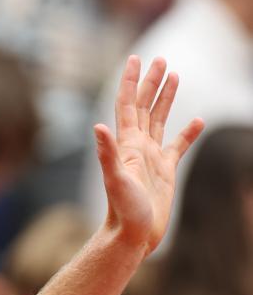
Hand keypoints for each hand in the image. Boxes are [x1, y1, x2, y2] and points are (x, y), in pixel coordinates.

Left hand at [96, 56, 203, 255]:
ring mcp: (151, 158)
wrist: (132, 235)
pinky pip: (178, 146)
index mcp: (126, 144)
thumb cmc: (122, 211)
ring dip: (165, 98)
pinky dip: (188, 133)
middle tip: (161, 59)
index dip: (130, 81)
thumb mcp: (115, 180)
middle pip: (143, 106)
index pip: (126, 105)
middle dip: (151, 82)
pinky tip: (197, 121)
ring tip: (175, 76)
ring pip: (159, 120)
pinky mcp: (165, 171)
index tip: (136, 58)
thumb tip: (98, 127)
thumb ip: (107, 153)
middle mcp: (137, 147)